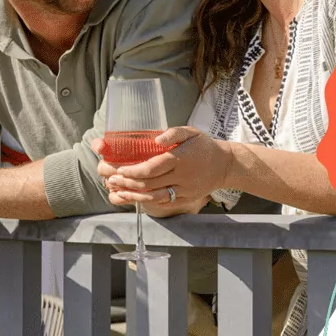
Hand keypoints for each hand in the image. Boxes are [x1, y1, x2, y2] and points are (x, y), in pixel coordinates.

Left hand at [94, 127, 230, 214]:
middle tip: (111, 180)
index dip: (133, 172)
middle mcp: (181, 177)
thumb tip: (156, 140)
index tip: (119, 170)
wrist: (225, 165)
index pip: (152, 168)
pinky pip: (163, 203)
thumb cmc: (203, 146)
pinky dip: (146, 202)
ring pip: (155, 197)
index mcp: (180, 159)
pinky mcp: (186, 199)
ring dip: (133, 195)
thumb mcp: (191, 132)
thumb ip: (174, 133)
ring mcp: (184, 190)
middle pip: (149, 184)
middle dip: (127, 183)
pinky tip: (134, 198)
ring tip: (117, 191)